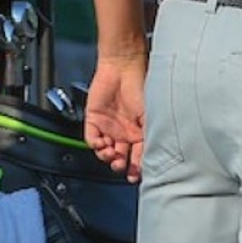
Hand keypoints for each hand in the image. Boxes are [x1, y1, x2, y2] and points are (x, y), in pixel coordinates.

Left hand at [84, 54, 147, 182]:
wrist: (123, 67)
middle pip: (121, 157)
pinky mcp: (94, 121)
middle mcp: (124, 132)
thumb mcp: (150, 114)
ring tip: (111, 154)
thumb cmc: (141, 87)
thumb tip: (150, 156)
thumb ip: (148, 135)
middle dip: (121, 165)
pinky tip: (101, 145)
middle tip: (122, 166)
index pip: (138, 155)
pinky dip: (95, 145)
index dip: (137, 166)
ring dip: (107, 157)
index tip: (136, 175)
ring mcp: (108, 127)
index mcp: (140, 131)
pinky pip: (91, 140)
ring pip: (105, 152)